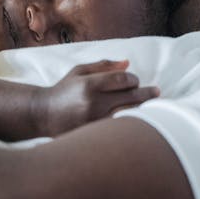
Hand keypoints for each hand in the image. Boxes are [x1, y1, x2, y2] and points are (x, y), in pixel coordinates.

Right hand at [35, 60, 159, 136]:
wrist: (43, 115)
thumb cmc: (62, 90)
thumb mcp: (79, 72)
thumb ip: (103, 66)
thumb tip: (127, 63)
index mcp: (89, 85)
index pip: (121, 80)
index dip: (133, 79)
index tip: (136, 80)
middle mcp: (93, 104)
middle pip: (129, 97)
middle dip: (146, 93)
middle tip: (156, 92)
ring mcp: (94, 122)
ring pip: (128, 115)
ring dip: (143, 109)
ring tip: (153, 106)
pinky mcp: (94, 135)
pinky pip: (119, 128)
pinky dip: (130, 122)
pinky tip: (138, 119)